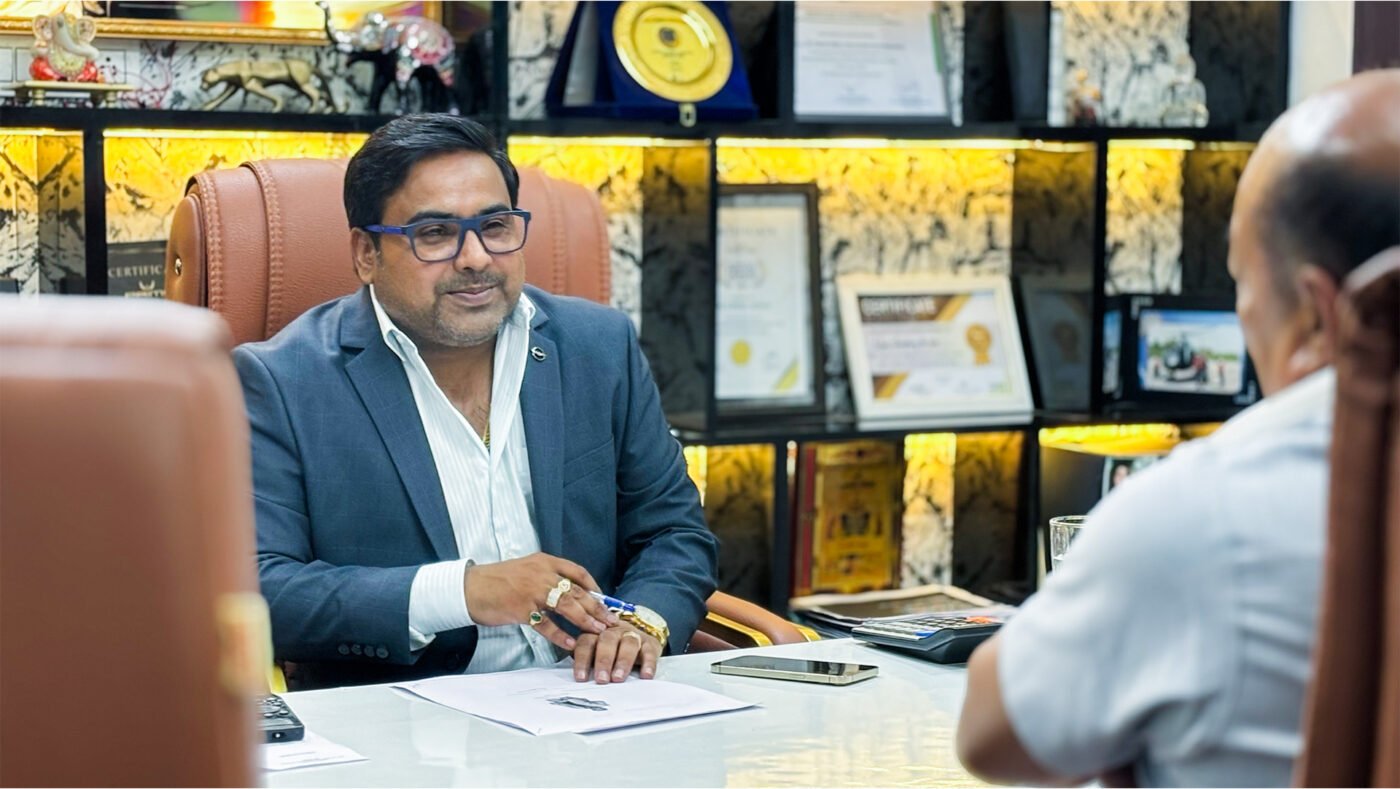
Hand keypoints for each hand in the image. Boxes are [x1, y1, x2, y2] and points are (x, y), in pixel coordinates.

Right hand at [464, 553, 616, 650]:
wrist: (469, 587)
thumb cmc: (497, 581)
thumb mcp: (526, 570)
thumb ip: (547, 578)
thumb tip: (570, 594)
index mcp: (544, 561)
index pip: (577, 571)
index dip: (594, 586)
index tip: (606, 599)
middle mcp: (542, 573)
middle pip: (577, 591)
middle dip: (597, 607)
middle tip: (611, 620)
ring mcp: (532, 591)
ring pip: (567, 605)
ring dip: (585, 620)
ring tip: (598, 631)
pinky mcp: (522, 609)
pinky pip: (546, 624)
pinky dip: (560, 634)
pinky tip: (571, 643)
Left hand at [571, 623, 660, 683]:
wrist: (636, 639)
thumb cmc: (610, 652)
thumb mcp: (596, 654)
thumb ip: (587, 664)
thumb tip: (577, 683)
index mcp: (595, 633)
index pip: (585, 643)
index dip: (582, 660)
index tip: (581, 678)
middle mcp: (613, 631)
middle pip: (607, 641)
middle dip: (603, 661)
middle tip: (601, 679)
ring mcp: (632, 635)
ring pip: (628, 644)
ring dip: (623, 662)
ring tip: (618, 678)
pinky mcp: (649, 643)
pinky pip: (649, 652)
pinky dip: (648, 664)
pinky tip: (645, 676)